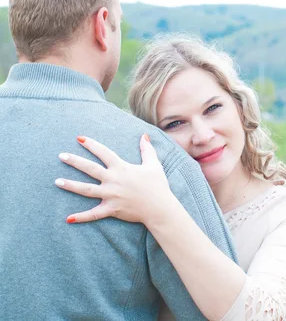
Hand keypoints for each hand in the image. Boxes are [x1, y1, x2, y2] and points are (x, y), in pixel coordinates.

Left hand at [56, 134, 175, 225]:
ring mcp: (110, 195)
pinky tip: (68, 218)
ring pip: (86, 190)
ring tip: (57, 181)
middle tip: (61, 156)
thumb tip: (144, 136)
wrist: (160, 208)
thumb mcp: (154, 165)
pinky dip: (81, 217)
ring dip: (71, 185)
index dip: (92, 145)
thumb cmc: (158, 186)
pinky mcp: (111, 209)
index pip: (103, 153)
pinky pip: (93, 214)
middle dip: (74, 161)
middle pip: (89, 169)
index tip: (80, 138)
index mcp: (122, 168)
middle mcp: (113, 180)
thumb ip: (147, 150)